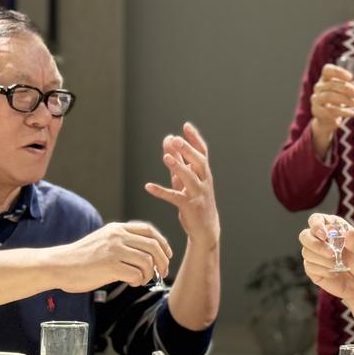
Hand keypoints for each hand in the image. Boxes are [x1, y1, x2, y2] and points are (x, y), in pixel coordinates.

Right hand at [54, 221, 171, 291]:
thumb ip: (122, 243)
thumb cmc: (80, 257)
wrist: (59, 265)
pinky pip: (137, 274)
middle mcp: (118, 236)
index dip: (163, 243)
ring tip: (141, 280)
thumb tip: (145, 257)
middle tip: (162, 273)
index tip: (167, 254)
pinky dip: (138, 281)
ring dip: (150, 274)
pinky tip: (131, 282)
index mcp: (117, 228)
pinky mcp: (110, 266)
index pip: (149, 230)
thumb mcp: (103, 241)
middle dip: (163, 261)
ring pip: (148, 261)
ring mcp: (114, 250)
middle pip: (154, 246)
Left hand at [145, 122, 219, 248]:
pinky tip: (148, 186)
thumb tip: (169, 139)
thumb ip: (178, 160)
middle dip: (188, 150)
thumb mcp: (186, 178)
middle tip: (175, 140)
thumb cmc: (195, 199)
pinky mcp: (189, 207)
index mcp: (204, 173)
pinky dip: (161, 191)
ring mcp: (198, 194)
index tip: (186, 126)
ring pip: (190, 179)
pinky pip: (174, 197)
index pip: (202, 152)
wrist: (205, 228)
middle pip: (199, 162)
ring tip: (166, 157)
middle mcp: (204, 181)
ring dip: (178, 167)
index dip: (195, 139)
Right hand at [299, 213, 353, 302]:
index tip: (324, 235)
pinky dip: (323, 270)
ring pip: (306, 252)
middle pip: (305, 235)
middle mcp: (321, 239)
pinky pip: (309, 267)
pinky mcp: (313, 269)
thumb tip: (349, 232)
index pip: (316, 220)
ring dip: (323, 260)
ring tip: (338, 265)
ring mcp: (315, 254)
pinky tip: (334, 273)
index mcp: (332, 227)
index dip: (316, 225)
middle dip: (315, 245)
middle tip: (332, 254)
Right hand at [308, 64, 353, 157]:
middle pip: (331, 84)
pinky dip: (342, 112)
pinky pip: (329, 110)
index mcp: (326, 78)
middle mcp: (319, 87)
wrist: (326, 119)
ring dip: (344, 99)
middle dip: (346, 88)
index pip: (327, 69)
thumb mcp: (347, 91)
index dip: (338, 71)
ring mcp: (316, 99)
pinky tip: (352, 113)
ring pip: (329, 96)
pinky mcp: (317, 111)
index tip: (350, 77)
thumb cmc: (338, 100)